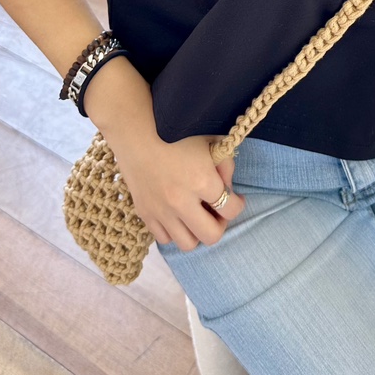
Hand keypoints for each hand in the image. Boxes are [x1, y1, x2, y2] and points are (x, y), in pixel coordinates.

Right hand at [82, 57, 246, 249]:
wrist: (136, 130)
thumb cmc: (176, 131)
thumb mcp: (210, 140)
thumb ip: (226, 164)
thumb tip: (228, 187)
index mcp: (202, 181)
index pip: (231, 209)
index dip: (238, 204)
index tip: (235, 197)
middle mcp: (182, 202)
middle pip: (211, 236)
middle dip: (220, 224)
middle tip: (217, 210)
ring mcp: (161, 211)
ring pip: (187, 244)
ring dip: (197, 231)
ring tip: (197, 215)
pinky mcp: (144, 213)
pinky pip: (164, 238)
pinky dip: (174, 231)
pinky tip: (177, 214)